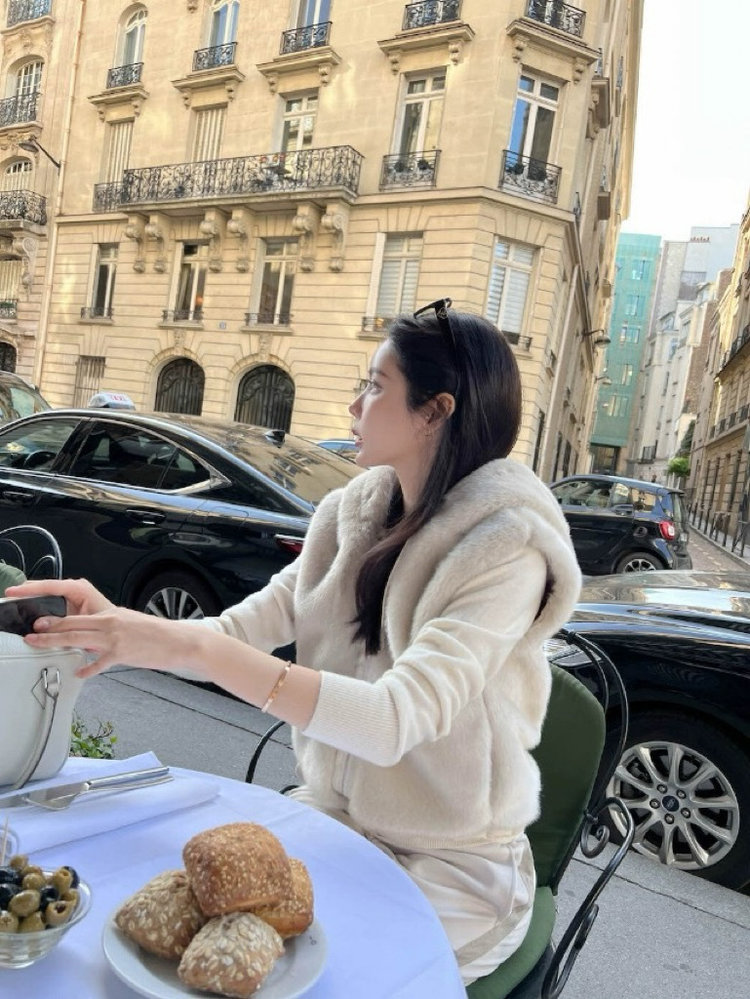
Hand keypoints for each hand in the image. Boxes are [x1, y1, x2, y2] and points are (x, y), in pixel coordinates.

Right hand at [5, 578, 113, 616]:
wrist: (121, 631)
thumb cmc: (108, 624)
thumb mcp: (84, 623)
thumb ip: (62, 623)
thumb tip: (41, 624)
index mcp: (79, 589)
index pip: (49, 586)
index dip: (29, 589)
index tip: (13, 591)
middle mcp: (76, 589)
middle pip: (46, 587)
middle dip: (28, 591)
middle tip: (10, 595)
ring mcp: (74, 595)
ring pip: (48, 593)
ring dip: (33, 597)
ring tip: (16, 601)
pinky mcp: (72, 603)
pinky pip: (52, 600)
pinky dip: (40, 603)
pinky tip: (30, 609)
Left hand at [24, 606, 203, 679]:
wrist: (180, 641)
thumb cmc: (157, 635)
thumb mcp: (130, 625)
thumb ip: (110, 631)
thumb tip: (92, 640)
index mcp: (113, 614)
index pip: (78, 616)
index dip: (56, 619)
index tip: (41, 622)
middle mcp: (112, 623)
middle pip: (73, 625)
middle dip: (48, 630)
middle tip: (31, 633)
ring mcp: (116, 638)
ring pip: (79, 638)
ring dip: (56, 642)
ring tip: (40, 645)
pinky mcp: (123, 653)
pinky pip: (99, 663)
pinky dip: (88, 669)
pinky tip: (80, 673)